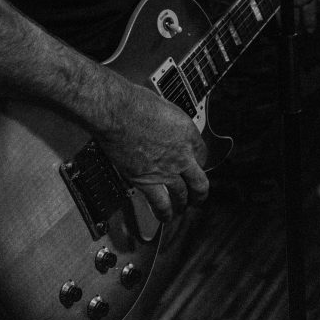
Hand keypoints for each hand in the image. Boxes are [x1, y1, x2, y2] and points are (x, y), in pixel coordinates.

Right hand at [95, 84, 207, 221]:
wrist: (117, 113)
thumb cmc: (134, 103)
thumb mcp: (163, 106)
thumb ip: (168, 123)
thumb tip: (165, 127)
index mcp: (187, 132)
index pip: (202, 153)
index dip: (199, 162)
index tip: (194, 165)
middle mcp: (182, 155)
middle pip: (200, 181)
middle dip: (201, 192)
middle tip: (199, 196)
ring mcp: (166, 171)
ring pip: (183, 196)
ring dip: (184, 204)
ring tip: (182, 209)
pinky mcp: (147, 181)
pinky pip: (161, 203)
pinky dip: (164, 213)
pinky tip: (164, 217)